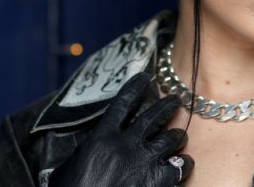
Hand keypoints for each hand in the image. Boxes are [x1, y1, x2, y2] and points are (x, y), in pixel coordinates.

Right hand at [48, 72, 193, 186]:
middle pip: (153, 116)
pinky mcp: (157, 182)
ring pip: (171, 138)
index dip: (136, 87)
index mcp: (102, 137)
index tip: (146, 77)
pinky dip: (183, 163)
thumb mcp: (69, 167)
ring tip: (180, 135)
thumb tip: (89, 148)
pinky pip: (180, 166)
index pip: (123, 103)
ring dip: (177, 136)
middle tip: (176, 100)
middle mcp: (126, 144)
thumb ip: (86, 151)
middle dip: (167, 105)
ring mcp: (143, 163)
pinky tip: (183, 163)